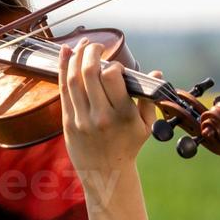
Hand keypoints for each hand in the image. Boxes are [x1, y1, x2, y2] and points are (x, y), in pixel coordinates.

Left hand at [58, 37, 162, 178]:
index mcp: (123, 115)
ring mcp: (82, 119)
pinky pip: (63, 90)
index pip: (113, 77)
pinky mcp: (68, 122)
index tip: (115, 67)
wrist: (105, 174)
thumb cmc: (127, 146)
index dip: (113, 65)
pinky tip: (66, 53)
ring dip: (76, 57)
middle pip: (91, 73)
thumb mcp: (146, 126)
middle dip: (91, 52)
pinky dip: (63, 69)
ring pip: (74, 79)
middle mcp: (101, 116)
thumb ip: (149, 99)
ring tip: (82, 46)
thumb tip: (156, 73)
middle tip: (96, 46)